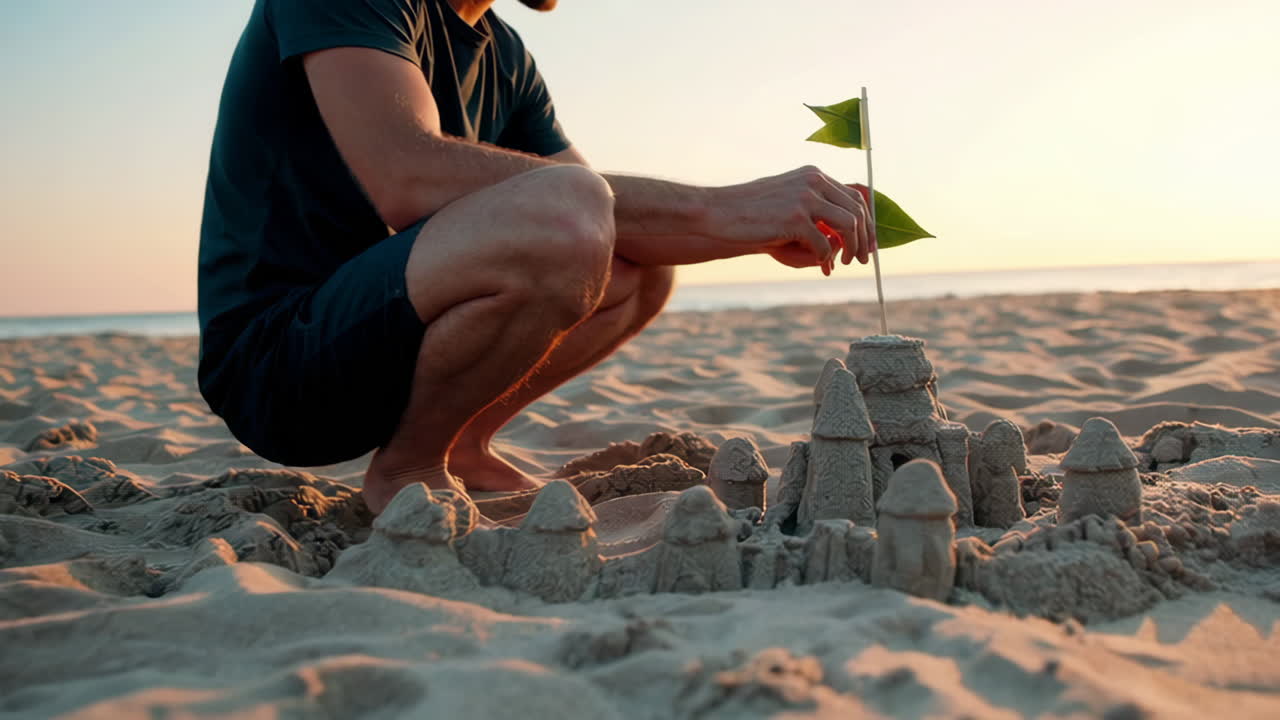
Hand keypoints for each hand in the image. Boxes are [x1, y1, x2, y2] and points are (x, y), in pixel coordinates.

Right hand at [709, 166, 872, 274]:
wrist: (718, 213)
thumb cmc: (751, 214)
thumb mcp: (787, 203)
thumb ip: (814, 213)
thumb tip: (841, 239)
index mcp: (813, 175)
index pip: (855, 196)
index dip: (867, 221)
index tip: (869, 243)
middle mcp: (813, 181)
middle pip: (857, 210)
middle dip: (864, 238)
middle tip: (860, 259)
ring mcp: (805, 197)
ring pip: (848, 225)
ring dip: (852, 248)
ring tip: (845, 262)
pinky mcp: (795, 218)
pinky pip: (824, 243)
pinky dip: (824, 256)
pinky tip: (818, 262)